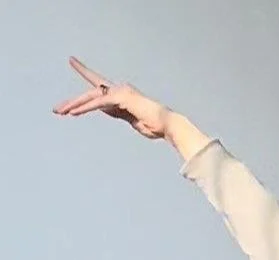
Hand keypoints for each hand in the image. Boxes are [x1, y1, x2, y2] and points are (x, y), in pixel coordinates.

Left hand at [53, 57, 169, 139]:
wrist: (168, 125)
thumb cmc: (154, 125)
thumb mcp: (132, 119)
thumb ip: (119, 113)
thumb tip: (109, 110)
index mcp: (121, 95)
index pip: (98, 85)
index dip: (84, 72)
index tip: (72, 61)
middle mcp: (119, 90)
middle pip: (91, 93)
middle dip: (73, 101)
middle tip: (56, 109)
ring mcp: (120, 92)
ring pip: (91, 97)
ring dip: (74, 105)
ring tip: (60, 111)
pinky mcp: (121, 98)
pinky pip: (98, 103)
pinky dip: (85, 107)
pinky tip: (73, 112)